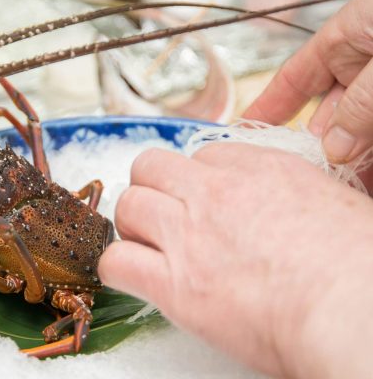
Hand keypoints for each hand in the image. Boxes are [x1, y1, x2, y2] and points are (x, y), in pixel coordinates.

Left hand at [98, 144, 372, 378]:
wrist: (352, 310)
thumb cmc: (359, 266)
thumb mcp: (336, 201)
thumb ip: (295, 191)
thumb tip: (288, 202)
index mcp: (258, 169)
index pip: (202, 155)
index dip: (197, 180)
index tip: (201, 200)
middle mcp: (215, 193)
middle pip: (150, 167)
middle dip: (152, 188)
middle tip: (162, 215)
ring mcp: (188, 235)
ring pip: (127, 206)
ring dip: (132, 225)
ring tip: (146, 246)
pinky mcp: (173, 285)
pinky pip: (116, 262)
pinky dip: (117, 268)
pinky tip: (133, 277)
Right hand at [244, 0, 372, 163]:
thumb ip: (359, 103)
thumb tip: (333, 149)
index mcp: (347, 39)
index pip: (294, 79)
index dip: (267, 108)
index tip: (244, 134)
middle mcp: (364, 64)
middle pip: (326, 114)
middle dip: (312, 147)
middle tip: (299, 175)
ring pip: (356, 131)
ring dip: (346, 160)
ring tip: (332, 183)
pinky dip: (371, 162)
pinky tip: (364, 179)